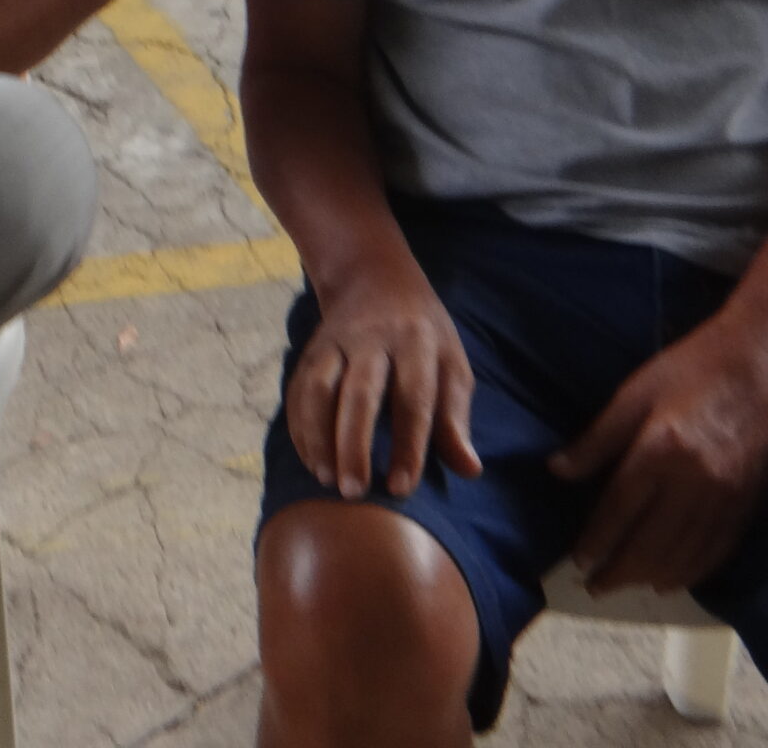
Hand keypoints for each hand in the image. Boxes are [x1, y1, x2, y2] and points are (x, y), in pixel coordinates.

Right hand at [285, 249, 480, 500]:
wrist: (374, 276)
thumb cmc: (424, 332)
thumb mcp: (451, 363)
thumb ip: (455, 417)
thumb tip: (469, 470)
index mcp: (416, 341)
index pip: (413, 398)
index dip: (407, 446)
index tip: (400, 489)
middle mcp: (372, 337)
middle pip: (359, 393)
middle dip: (353, 444)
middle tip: (353, 493)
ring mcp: (335, 340)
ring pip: (319, 388)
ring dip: (318, 436)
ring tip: (326, 479)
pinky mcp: (310, 348)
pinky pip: (298, 389)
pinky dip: (300, 426)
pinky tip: (311, 459)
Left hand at [549, 316, 767, 593]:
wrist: (765, 364)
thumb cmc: (691, 369)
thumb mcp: (634, 393)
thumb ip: (597, 438)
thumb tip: (557, 470)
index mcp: (660, 450)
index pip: (619, 510)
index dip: (596, 540)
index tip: (578, 559)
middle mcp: (695, 481)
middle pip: (650, 543)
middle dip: (619, 571)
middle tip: (594, 587)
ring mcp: (727, 497)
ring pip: (685, 554)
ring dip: (652, 578)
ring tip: (627, 586)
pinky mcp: (750, 503)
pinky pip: (718, 551)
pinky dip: (693, 572)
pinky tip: (674, 581)